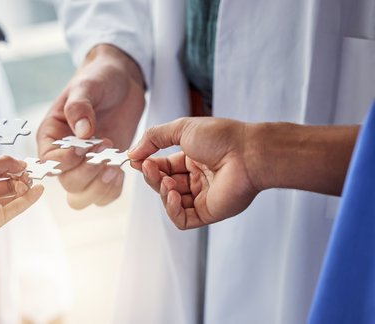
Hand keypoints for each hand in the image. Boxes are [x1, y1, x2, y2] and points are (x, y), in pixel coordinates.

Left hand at [0, 155, 43, 245]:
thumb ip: (4, 163)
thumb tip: (21, 163)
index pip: (2, 168)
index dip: (15, 166)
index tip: (27, 164)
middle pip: (11, 182)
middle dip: (22, 177)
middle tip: (31, 174)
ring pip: (15, 194)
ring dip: (26, 187)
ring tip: (34, 181)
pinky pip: (17, 207)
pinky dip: (29, 199)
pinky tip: (38, 190)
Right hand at [37, 44, 145, 208]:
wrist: (122, 82)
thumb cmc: (99, 79)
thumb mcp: (87, 86)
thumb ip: (80, 106)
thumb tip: (83, 131)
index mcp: (51, 137)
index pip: (49, 162)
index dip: (65, 161)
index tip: (85, 147)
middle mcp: (65, 156)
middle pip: (67, 184)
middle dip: (88, 173)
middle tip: (106, 148)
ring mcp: (85, 166)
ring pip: (83, 197)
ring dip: (99, 188)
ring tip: (114, 166)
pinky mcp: (105, 170)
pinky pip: (104, 196)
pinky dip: (112, 190)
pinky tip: (121, 171)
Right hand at [129, 118, 260, 229]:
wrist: (247, 152)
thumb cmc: (220, 137)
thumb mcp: (181, 128)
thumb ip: (154, 137)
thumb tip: (132, 153)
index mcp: (192, 158)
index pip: (162, 166)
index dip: (148, 164)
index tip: (134, 160)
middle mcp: (197, 178)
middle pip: (163, 184)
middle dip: (152, 176)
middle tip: (148, 167)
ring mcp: (203, 196)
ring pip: (170, 202)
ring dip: (162, 192)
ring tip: (167, 182)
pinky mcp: (209, 212)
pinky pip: (182, 219)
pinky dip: (172, 210)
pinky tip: (173, 196)